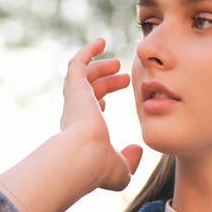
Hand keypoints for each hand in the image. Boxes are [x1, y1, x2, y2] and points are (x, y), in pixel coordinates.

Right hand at [60, 37, 142, 191]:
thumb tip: (138, 149)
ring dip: (100, 68)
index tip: (107, 103)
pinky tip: (102, 42)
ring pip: (84, 76)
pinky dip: (88, 51)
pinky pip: (78, 62)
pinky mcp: (75, 87)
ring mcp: (74, 100)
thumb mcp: (121, 169)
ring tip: (118, 64)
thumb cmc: (99, 168)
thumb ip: (130, 160)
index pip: (87, 112)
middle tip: (124, 78)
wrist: (82, 158)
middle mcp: (74, 114)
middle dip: (106, 84)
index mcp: (81, 131)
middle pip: (89, 92)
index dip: (98, 104)